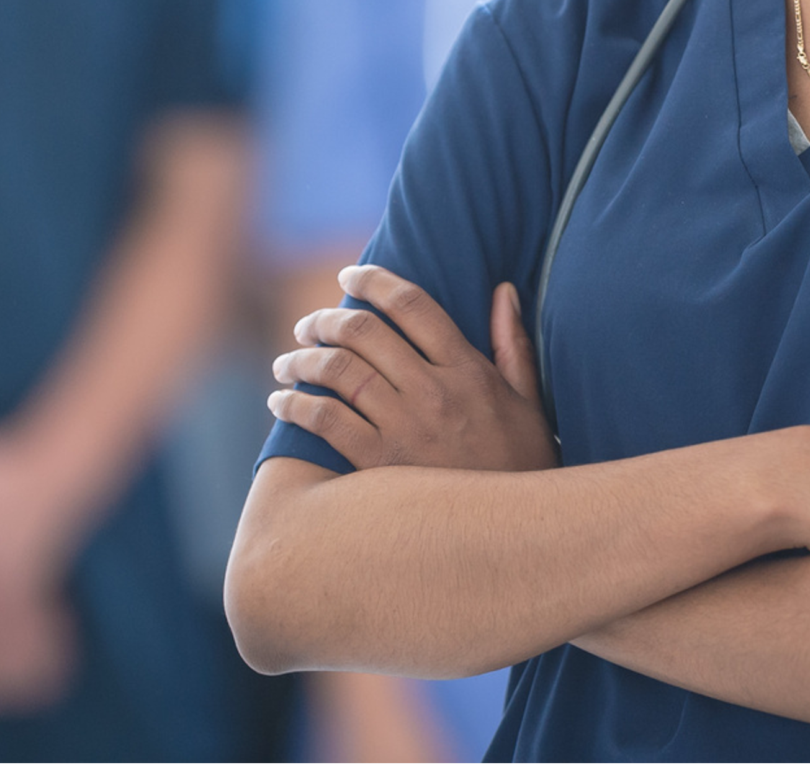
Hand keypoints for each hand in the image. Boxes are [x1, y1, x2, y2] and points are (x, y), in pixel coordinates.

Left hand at [269, 266, 556, 472]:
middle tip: (307, 325)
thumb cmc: (522, 466)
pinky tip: (281, 403)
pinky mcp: (378, 465)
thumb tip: (503, 292)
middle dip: (326, 320)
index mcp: (468, 369)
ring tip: (287, 362)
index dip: (375, 282)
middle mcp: (434, 391)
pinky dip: (294, 405)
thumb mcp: (528, 401)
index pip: (413, 305)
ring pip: (337, 372)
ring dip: (302, 360)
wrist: (512, 533)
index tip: (349, 277)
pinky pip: (323, 421)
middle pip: (365, 332)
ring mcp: (405, 427)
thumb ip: (513, 344)